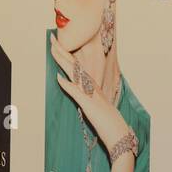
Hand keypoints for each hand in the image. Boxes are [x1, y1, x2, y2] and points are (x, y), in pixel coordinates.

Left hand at [50, 33, 128, 148]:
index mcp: (91, 86)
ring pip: (74, 73)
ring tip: (53, 48)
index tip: (56, 44)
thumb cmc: (107, 122)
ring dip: (63, 60)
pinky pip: (76, 92)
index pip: (75, 67)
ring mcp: (90, 94)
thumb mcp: (92, 106)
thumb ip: (82, 96)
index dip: (65, 54)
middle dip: (61, 50)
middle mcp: (91, 86)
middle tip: (52, 37)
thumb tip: (70, 85)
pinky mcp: (89, 104)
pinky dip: (67, 84)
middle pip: (73, 64)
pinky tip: (58, 77)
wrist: (119, 134)